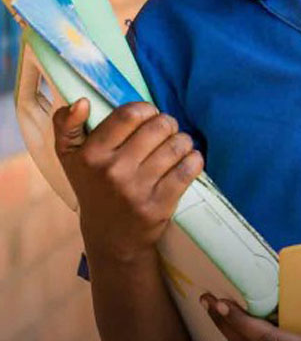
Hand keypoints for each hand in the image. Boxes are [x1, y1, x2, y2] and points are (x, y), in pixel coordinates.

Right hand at [53, 98, 203, 262]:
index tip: (148, 116)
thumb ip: (66, 125)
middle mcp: (113, 171)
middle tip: (166, 131)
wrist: (111, 237)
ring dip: (183, 141)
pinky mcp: (159, 205)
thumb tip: (82, 102)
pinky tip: (188, 160)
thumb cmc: (93, 187)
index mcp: (91, 154)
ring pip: (177, 145)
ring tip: (177, 146)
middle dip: (168, 124)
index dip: (146, 110)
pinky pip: (188, 169)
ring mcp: (137, 189)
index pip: (130, 114)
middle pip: (158, 126)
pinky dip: (194, 159)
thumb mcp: (69, 157)